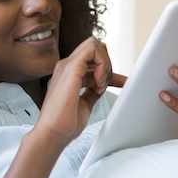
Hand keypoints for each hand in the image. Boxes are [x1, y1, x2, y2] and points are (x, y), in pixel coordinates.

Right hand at [6, 36, 126, 177]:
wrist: (53, 134)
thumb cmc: (65, 124)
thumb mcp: (85, 104)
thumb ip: (93, 91)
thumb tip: (103, 85)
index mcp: (69, 74)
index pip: (93, 61)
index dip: (110, 70)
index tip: (123, 83)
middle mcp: (67, 66)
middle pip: (94, 47)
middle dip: (107, 63)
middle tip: (106, 84)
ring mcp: (67, 65)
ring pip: (94, 44)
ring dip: (105, 63)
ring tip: (101, 84)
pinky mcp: (71, 68)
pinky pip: (92, 50)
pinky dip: (102, 63)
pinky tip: (99, 81)